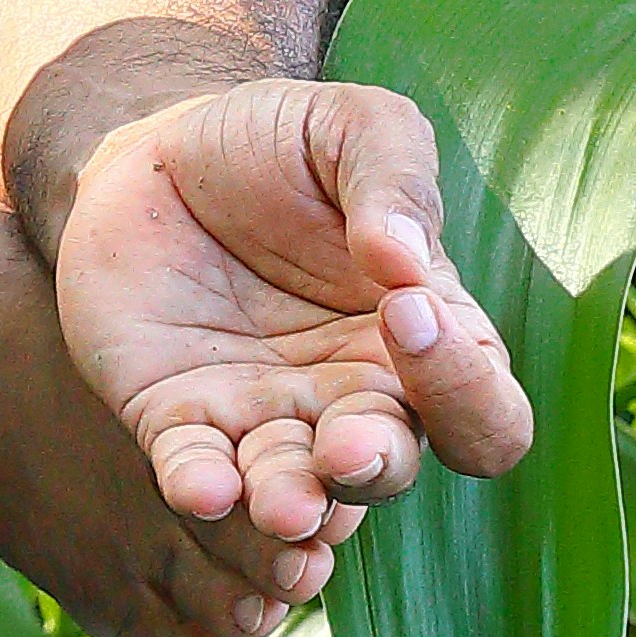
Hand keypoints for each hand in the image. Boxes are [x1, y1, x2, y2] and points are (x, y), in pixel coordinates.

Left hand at [44, 73, 531, 563]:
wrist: (150, 152)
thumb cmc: (274, 144)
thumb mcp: (348, 128)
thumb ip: (395, 177)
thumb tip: (406, 260)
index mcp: (426, 340)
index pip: (485, 410)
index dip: (464, 386)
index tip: (406, 310)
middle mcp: (356, 399)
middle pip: (390, 469)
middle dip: (371, 469)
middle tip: (344, 452)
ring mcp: (268, 419)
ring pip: (299, 496)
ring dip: (293, 508)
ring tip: (283, 507)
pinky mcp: (180, 423)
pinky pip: (200, 478)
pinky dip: (205, 492)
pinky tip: (205, 489)